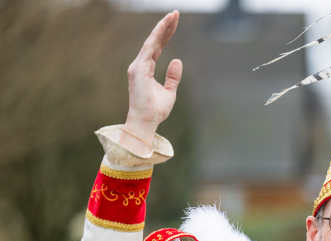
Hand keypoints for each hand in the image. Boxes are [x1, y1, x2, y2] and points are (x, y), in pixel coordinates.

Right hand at [124, 11, 182, 144]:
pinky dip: (157, 36)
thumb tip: (177, 60)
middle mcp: (140, 64)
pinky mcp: (139, 69)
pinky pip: (149, 48)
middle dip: (165, 26)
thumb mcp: (170, 92)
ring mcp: (138, 65)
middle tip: (175, 13)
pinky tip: (165, 26)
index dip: (165, 34)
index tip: (174, 22)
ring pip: (152, 41)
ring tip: (173, 16)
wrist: (146, 121)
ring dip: (162, 27)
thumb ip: (172, 77)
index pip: (157, 47)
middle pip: (155, 41)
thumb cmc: (155, 110)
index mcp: (146, 68)